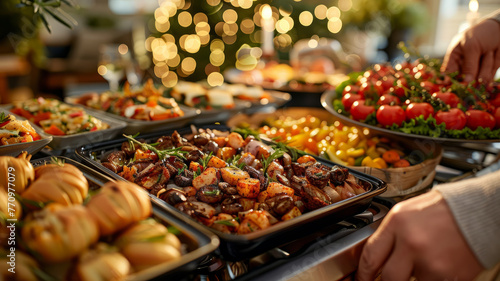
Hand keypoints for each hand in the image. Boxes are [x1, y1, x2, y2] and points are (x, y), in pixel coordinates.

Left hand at [356, 190, 483, 280]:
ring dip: (413, 276)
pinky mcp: (446, 275)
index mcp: (397, 223)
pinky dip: (431, 277)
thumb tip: (376, 256)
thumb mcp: (405, 213)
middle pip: (387, 277)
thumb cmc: (441, 210)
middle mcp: (411, 242)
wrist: (477, 211)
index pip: (370, 255)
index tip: (361, 278)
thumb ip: (389, 234)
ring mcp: (430, 261)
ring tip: (424, 259)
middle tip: (384, 279)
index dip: (363, 273)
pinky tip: (437, 263)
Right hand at [441, 19, 499, 82]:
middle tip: (480, 54)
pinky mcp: (486, 73)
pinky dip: (493, 67)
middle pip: (464, 80)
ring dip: (487, 64)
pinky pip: (488, 78)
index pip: (447, 74)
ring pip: (478, 79)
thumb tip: (465, 81)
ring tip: (489, 51)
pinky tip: (494, 55)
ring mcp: (475, 71)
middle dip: (474, 70)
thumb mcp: (472, 45)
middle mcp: (462, 67)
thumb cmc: (481, 34)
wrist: (499, 30)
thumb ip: (468, 64)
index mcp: (453, 59)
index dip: (450, 80)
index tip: (457, 81)